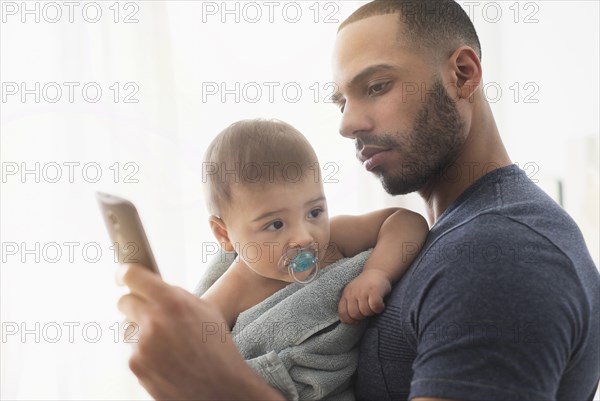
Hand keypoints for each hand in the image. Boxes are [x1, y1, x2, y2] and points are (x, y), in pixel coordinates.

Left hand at [116, 264, 283, 399]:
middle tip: (149, 313)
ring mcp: (141, 345)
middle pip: (124, 302)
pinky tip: (165, 359)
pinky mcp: (136, 365)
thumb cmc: (217, 347)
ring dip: (140, 331)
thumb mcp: (205, 310)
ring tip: (166, 343)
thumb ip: (177, 296)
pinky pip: (132, 351)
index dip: (124, 273)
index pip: (133, 275)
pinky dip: (144, 353)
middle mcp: (153, 321)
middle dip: (135, 305)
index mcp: (172, 301)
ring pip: (127, 328)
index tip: (122, 276)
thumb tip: (153, 287)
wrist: (220, 387)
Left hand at [338, 269, 391, 323]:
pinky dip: (379, 308)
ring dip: (372, 312)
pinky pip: (375, 306)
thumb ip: (349, 304)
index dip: (350, 320)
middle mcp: (353, 292)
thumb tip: (350, 322)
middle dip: (362, 316)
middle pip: (355, 314)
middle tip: (368, 311)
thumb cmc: (365, 286)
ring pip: (365, 311)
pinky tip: (381, 305)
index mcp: (346, 294)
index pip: (343, 313)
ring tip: (374, 306)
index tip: (356, 320)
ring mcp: (363, 291)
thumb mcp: (353, 292)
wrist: (377, 271)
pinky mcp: (374, 290)